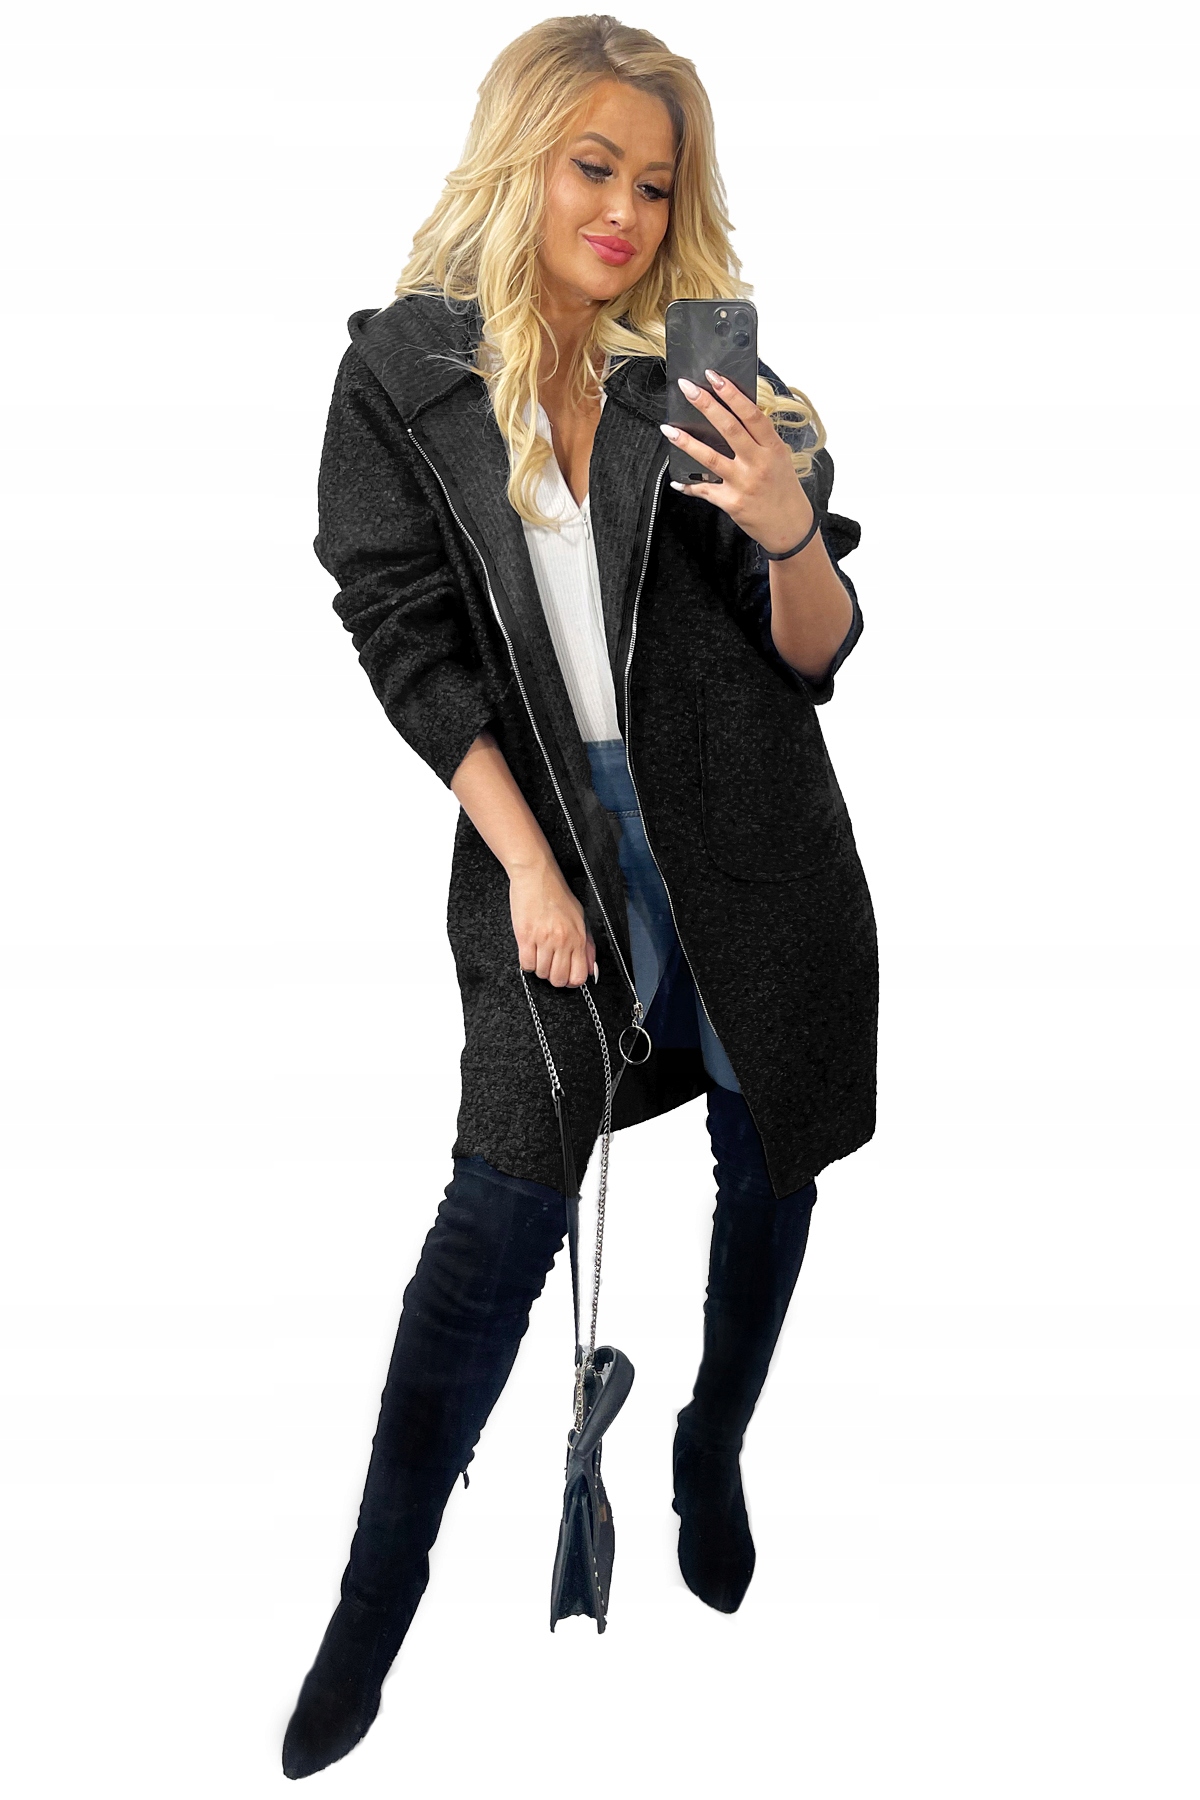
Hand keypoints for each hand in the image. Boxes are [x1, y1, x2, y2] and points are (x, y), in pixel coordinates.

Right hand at [509, 857, 597, 988]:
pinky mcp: (525, 936)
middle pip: (558, 979)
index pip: (578, 976)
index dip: (571, 981)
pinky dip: (527, 963)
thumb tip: (590, 969)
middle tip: (551, 966)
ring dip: (540, 968)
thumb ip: (586, 945)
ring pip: (541, 973)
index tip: (565, 975)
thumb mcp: (579, 918)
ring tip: (539, 954)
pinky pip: (526, 964)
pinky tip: (529, 951)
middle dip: (554, 977)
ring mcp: (543, 939)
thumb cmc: (557, 894)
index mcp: (578, 937)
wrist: (536, 875)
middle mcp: (562, 940)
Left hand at [661, 371, 813, 554]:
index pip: (751, 415)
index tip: (715, 377)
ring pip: (710, 457)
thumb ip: (760, 440)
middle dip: (706, 405)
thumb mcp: (780, 459)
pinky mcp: (731, 502)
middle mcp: (758, 463)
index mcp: (773, 448)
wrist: (790, 528)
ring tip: (668, 428)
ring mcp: (744, 483)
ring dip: (686, 442)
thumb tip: (735, 415)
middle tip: (687, 388)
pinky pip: (704, 490)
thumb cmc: (783, 490)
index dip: (732, 394)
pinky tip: (677, 481)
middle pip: (729, 428)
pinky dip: (689, 485)